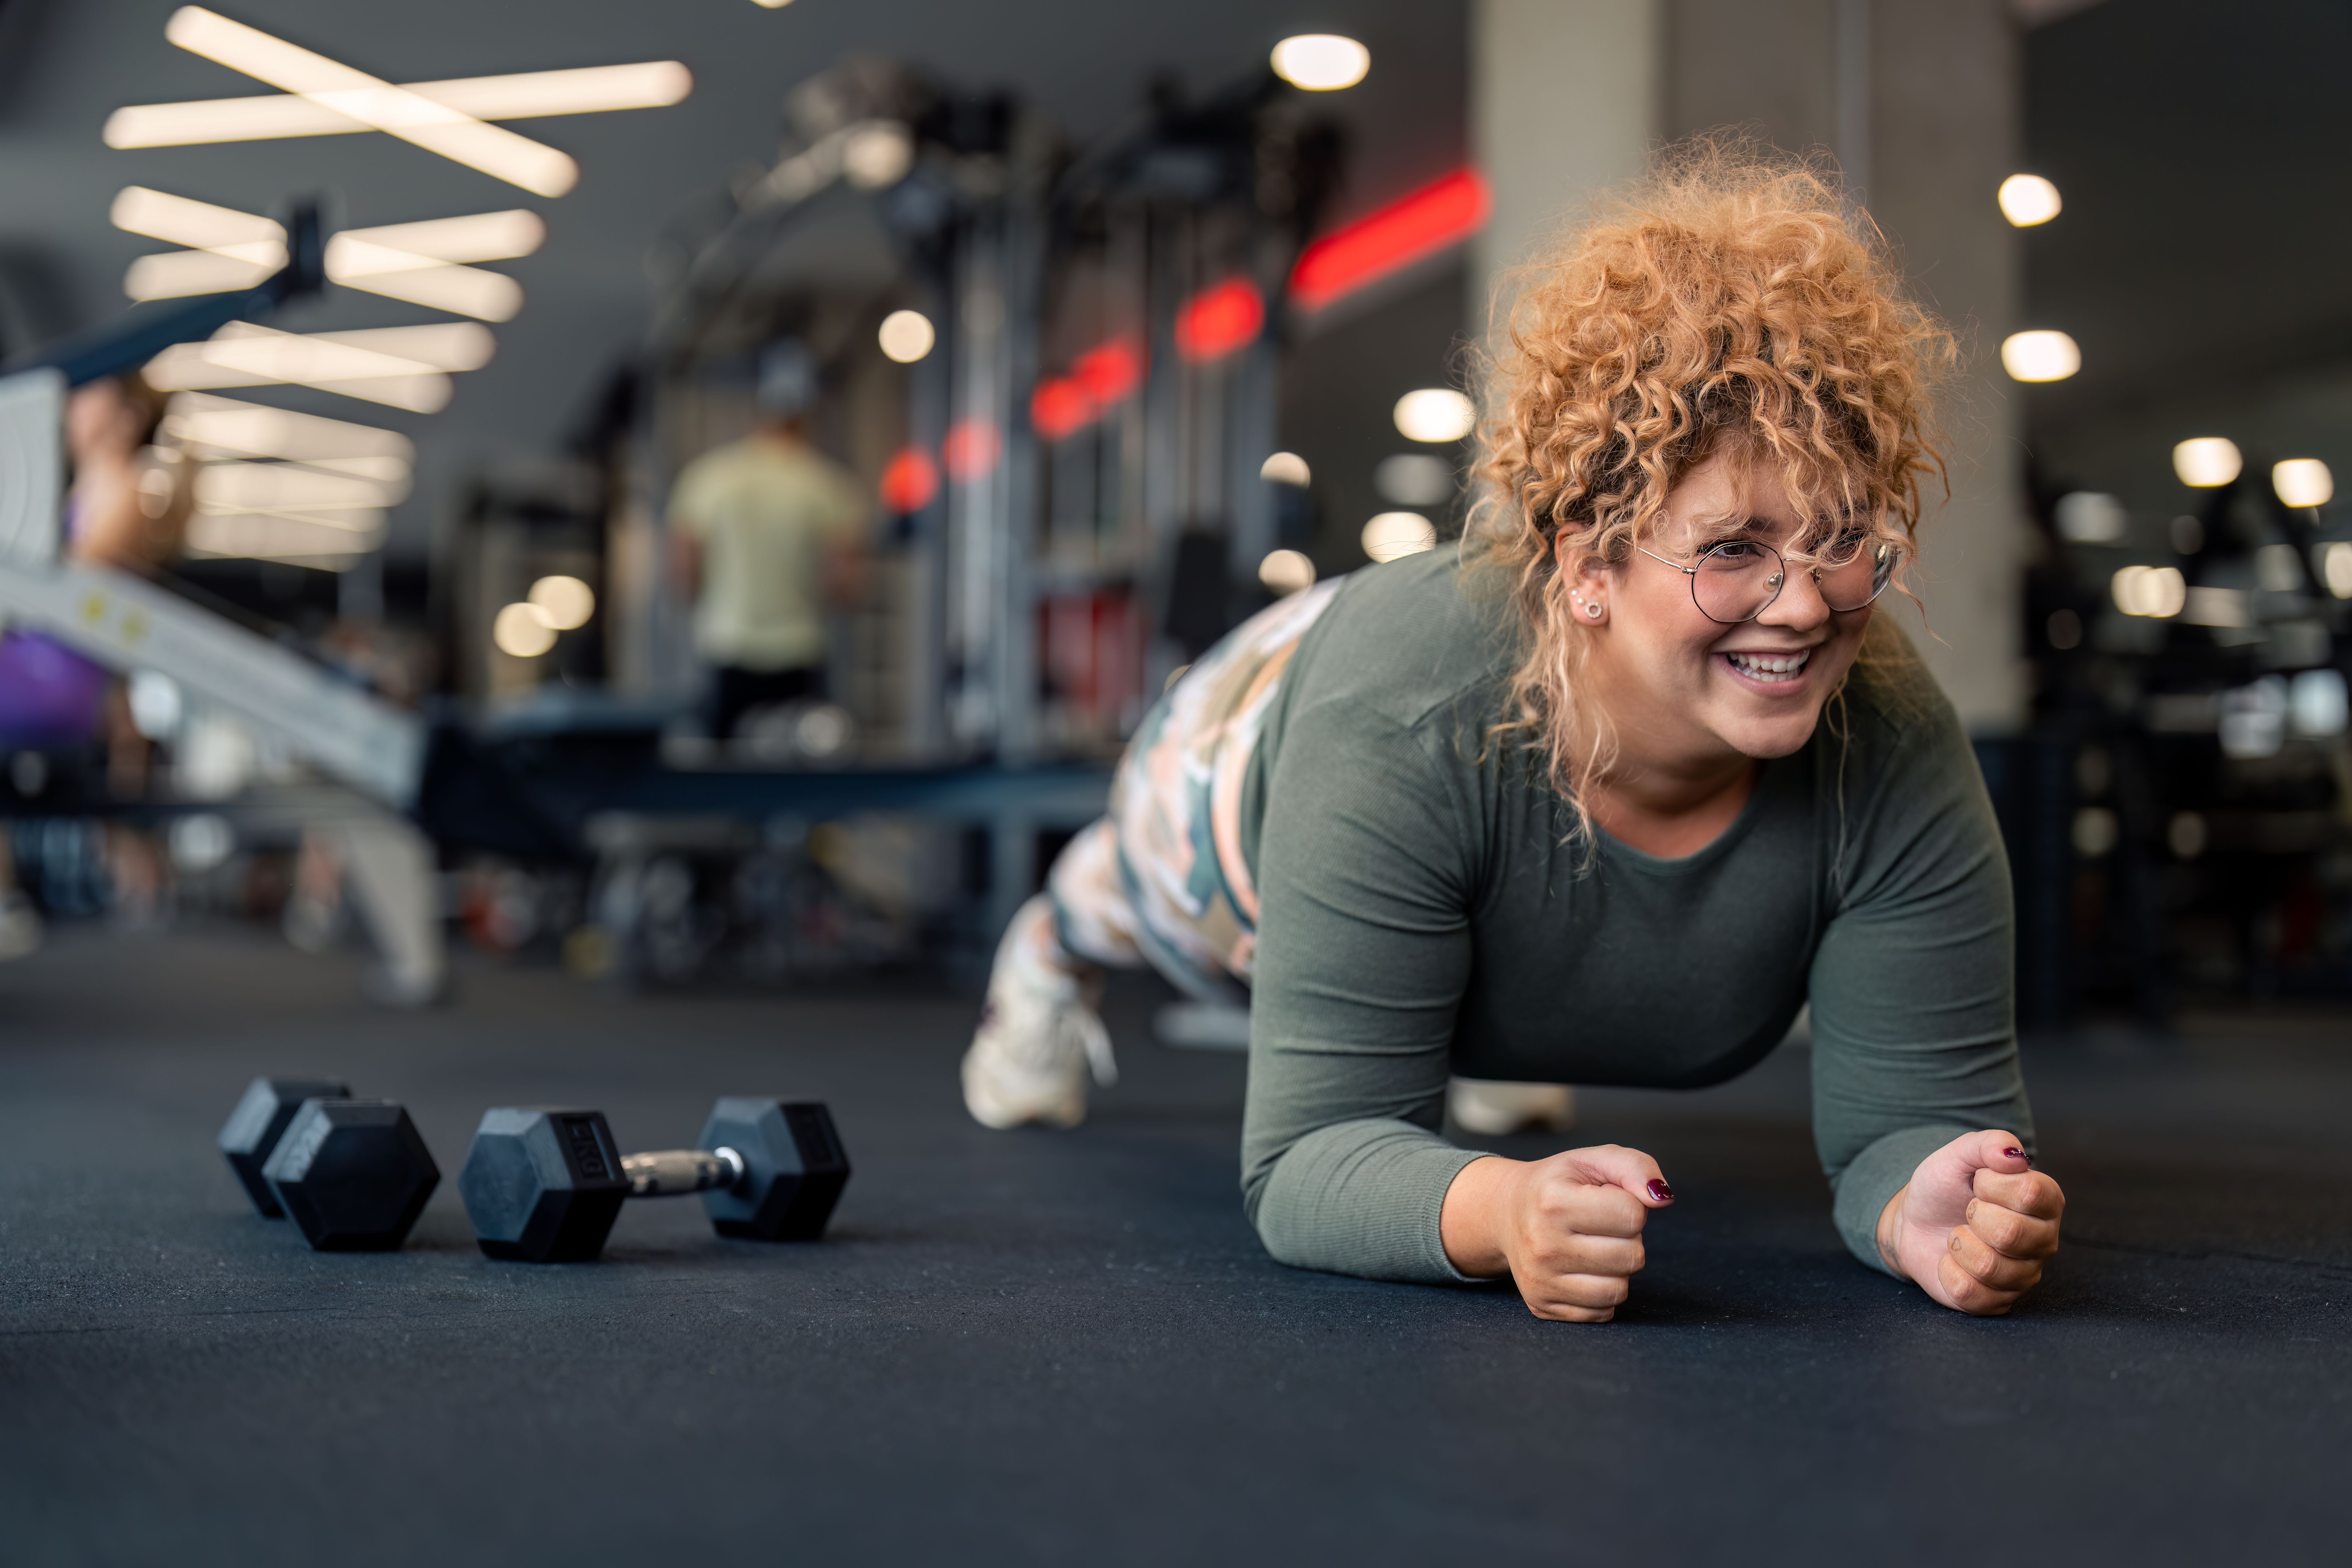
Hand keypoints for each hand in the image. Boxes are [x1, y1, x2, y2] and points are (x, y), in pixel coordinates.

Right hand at [1441, 1145, 1675, 1321]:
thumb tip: (1662, 1199)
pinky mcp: (1541, 1305)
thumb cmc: (1560, 1184)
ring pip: (1619, 1290)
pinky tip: (1582, 1270)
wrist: (1505, 1212)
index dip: (1631, 1205)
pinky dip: (1602, 1292)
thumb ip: (1636, 1167)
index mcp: (1553, 1200)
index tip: (1607, 1200)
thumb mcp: (1593, 1161)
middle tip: (1601, 1227)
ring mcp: (1539, 1279)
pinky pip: (1602, 1312)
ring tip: (1594, 1248)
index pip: (1633, 1215)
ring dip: (1618, 1269)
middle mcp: (1541, 1243)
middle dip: (1628, 1239)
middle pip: (1632, 1257)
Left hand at [1876, 1130, 2063, 1314]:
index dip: (1989, 1185)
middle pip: (2010, 1233)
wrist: (1917, 1222)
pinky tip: (1952, 1261)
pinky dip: (1948, 1271)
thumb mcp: (1958, 1156)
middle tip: (1967, 1212)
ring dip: (1958, 1245)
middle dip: (1973, 1216)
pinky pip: (1969, 1292)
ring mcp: (2024, 1275)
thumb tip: (2015, 1155)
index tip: (1977, 1184)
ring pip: (1988, 1267)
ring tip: (1959, 1236)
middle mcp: (2044, 1240)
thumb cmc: (1945, 1188)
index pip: (2029, 1193)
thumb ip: (1987, 1145)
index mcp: (2045, 1200)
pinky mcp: (1997, 1302)